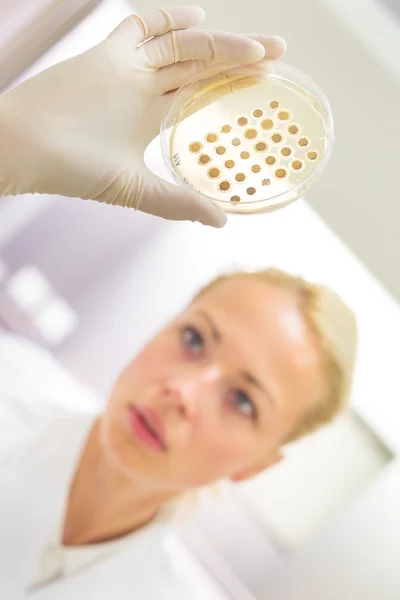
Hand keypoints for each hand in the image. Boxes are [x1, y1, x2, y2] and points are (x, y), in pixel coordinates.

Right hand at [0, 6, 285, 226]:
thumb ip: (179, 203)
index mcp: (151, 119)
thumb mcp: (137, 190)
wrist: (26, 150)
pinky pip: (141, 25)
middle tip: (278, 57)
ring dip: (221, 44)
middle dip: (240, 60)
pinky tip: (200, 19)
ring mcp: (127, 70)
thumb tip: (223, 222)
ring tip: (258, 48)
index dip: (232, 89)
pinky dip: (169, 18)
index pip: (201, 96)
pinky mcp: (106, 52)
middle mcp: (143, 90)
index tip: (266, 87)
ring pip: (182, 47)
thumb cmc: (73, 173)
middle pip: (200, 67)